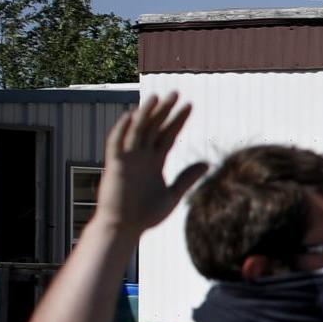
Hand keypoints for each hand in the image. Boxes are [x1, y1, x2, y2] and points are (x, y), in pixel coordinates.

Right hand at [94, 94, 208, 237]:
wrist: (125, 228)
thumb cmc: (146, 215)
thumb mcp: (173, 195)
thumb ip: (187, 178)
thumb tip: (207, 163)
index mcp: (155, 161)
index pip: (168, 134)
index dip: (178, 120)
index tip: (189, 105)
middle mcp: (141, 156)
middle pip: (154, 127)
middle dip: (165, 110)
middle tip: (176, 93)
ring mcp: (127, 159)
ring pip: (137, 130)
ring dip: (146, 113)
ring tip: (158, 97)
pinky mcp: (114, 165)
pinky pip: (116, 143)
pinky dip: (122, 129)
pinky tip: (132, 115)